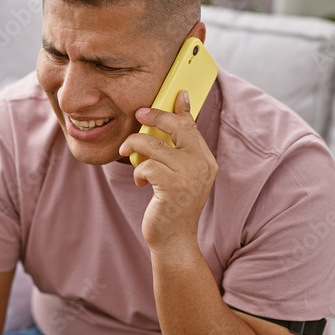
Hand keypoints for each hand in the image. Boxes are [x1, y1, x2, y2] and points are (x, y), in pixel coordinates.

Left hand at [119, 91, 217, 248]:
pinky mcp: (173, 188)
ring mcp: (189, 177)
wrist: (174, 241)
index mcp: (206, 161)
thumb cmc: (173, 207)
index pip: (192, 126)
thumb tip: (171, 126)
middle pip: (178, 126)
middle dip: (156, 116)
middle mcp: (202, 166)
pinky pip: (147, 166)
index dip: (182, 108)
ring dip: (134, 146)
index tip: (176, 93)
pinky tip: (140, 182)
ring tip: (128, 153)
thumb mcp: (181, 176)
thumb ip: (178, 153)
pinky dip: (138, 172)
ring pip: (154, 145)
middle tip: (139, 114)